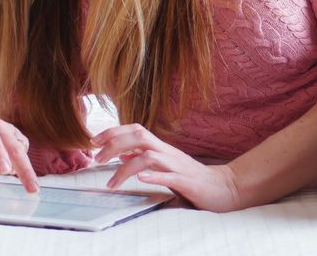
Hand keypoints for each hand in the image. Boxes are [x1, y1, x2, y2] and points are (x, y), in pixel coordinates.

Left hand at [93, 124, 242, 212]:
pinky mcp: (187, 181)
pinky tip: (142, 179)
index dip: (114, 132)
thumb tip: (123, 153)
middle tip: (97, 159)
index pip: (136, 130)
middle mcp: (169, 152)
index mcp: (162, 148)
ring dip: (127, 167)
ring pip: (150, 156)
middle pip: (140, 137)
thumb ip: (145, 157)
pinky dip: (154, 176)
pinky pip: (170, 176)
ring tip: (112, 182)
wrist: (223, 187)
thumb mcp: (164, 165)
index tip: (94, 141)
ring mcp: (178, 166)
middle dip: (115, 145)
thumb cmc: (191, 178)